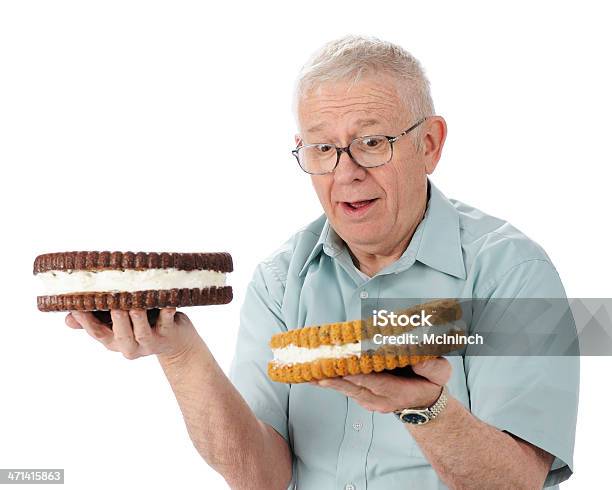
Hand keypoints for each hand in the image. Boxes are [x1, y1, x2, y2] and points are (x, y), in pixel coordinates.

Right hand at [66, 308, 200, 360]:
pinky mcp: (169, 334)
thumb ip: (96, 320)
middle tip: (110, 300)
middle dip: (114, 318)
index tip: (76, 306)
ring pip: (141, 331)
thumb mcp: (118, 325)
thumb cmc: (144, 324)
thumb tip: (67, 318)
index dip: (85, 321)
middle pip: (119, 334)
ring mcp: (150, 342)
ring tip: (134, 303)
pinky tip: (167, 301)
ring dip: (137, 317)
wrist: (177, 343)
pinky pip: (167, 322)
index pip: (96, 332)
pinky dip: (167, 311)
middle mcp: (130, 345)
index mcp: (114, 341)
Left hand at [311, 358, 450, 412]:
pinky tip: (313, 373)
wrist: (424, 402)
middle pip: (354, 387)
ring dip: (326, 380)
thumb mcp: (440, 374)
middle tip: (315, 369)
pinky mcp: (362, 397)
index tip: (344, 367)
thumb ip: (432, 366)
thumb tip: (420, 356)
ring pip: (345, 389)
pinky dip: (329, 380)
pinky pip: (343, 388)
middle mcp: (380, 399)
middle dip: (335, 378)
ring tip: (307, 372)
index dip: (360, 375)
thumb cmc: (430, 382)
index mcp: (398, 392)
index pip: (376, 382)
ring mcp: (369, 401)